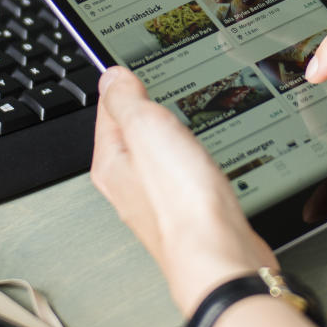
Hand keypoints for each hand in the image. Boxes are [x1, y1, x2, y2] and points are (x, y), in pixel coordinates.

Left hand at [90, 67, 277, 314]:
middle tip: (155, 89)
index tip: (130, 69)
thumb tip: (112, 78)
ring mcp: (160, 204)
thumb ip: (126, 100)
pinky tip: (200, 160)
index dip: (120, 85)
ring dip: (168, 138)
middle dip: (144, 113)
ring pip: (158, 160)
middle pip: (131, 137)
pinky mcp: (191, 216)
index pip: (106, 113)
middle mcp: (130, 187)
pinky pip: (184, 178)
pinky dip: (190, 162)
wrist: (219, 258)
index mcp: (112, 165)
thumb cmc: (181, 203)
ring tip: (177, 119)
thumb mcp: (146, 129)